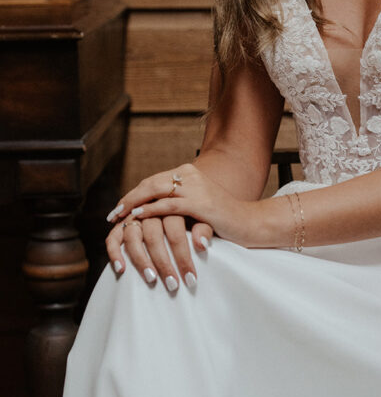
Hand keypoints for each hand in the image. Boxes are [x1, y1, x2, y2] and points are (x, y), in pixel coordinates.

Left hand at [106, 162, 262, 250]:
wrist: (249, 223)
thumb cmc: (224, 220)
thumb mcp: (197, 207)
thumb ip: (178, 204)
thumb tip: (152, 209)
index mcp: (190, 173)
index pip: (154, 180)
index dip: (134, 193)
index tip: (120, 207)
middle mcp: (191, 175)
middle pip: (151, 183)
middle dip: (129, 198)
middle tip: (113, 213)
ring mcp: (196, 187)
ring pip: (156, 190)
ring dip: (134, 204)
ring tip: (119, 216)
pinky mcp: (200, 203)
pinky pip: (168, 205)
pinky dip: (149, 210)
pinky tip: (136, 217)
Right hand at [106, 213, 213, 291]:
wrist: (180, 195)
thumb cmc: (196, 211)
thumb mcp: (206, 216)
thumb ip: (204, 228)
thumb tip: (201, 245)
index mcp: (173, 203)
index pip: (176, 232)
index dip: (183, 257)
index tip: (191, 279)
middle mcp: (151, 207)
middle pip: (154, 236)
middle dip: (163, 263)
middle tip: (173, 285)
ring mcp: (134, 214)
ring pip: (132, 236)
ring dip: (141, 260)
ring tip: (151, 279)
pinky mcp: (122, 222)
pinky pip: (113, 237)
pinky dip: (114, 252)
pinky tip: (121, 269)